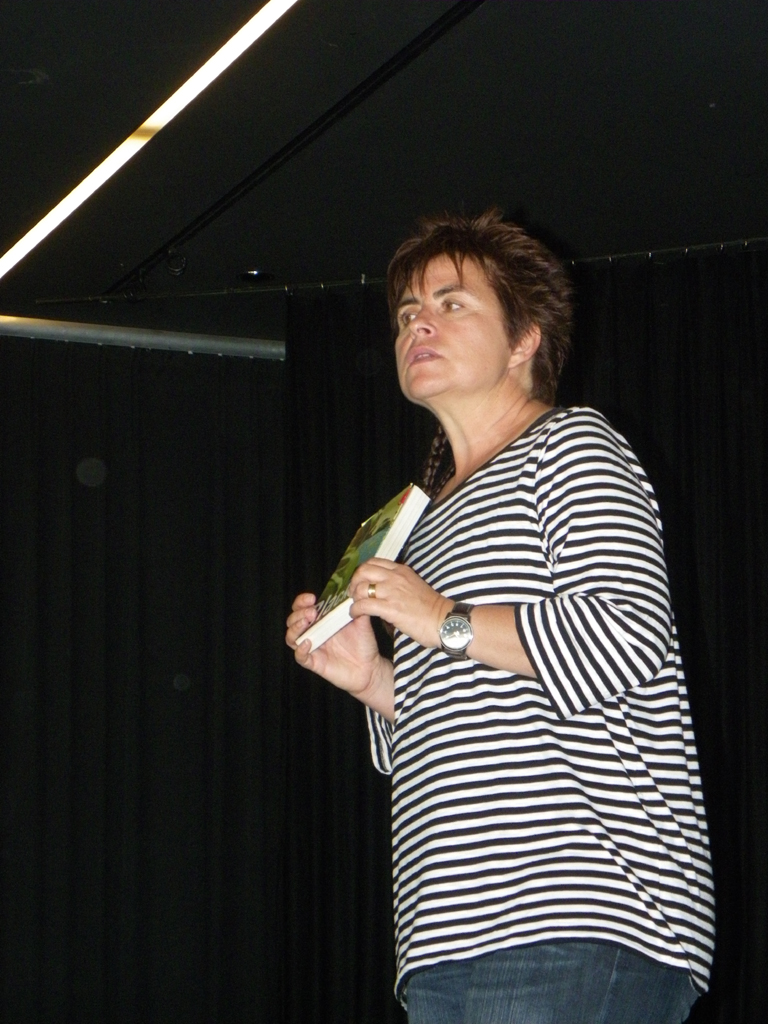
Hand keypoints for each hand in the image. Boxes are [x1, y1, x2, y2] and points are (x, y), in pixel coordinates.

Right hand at [286, 593, 393, 717]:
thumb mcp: (361, 622)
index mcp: (322, 620)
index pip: (302, 607)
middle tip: (312, 612)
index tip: (312, 598)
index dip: (302, 601)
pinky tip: (309, 642)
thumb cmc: (364, 644)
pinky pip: (300, 656)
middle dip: (299, 613)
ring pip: (291, 637)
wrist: (370, 668)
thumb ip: (357, 607)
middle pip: (293, 620)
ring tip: (307, 622)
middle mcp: (314, 633)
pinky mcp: (314, 662)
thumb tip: (356, 590)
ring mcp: (313, 648)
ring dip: (295, 628)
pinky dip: (300, 649)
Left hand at [348, 558, 451, 649]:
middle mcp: (395, 577)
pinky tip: (356, 614)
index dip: (361, 572)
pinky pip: (364, 605)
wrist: (444, 621)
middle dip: (354, 582)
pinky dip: (355, 610)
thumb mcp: (413, 585)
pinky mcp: (391, 608)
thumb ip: (397, 583)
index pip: (373, 562)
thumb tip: (380, 589)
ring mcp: (392, 592)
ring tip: (355, 606)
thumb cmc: (430, 608)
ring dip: (354, 598)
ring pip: (361, 588)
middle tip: (353, 593)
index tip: (359, 582)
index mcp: (401, 570)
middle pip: (363, 571)